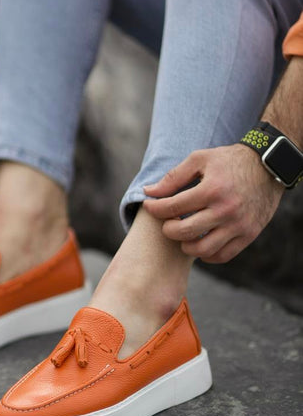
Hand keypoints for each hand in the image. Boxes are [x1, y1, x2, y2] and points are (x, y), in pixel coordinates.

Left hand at [142, 144, 284, 262]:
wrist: (268, 167)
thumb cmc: (229, 161)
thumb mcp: (200, 159)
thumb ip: (173, 177)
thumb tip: (149, 192)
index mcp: (212, 189)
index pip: (173, 207)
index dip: (155, 209)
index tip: (150, 206)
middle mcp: (226, 210)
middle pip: (184, 232)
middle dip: (168, 229)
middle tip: (167, 223)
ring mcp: (239, 225)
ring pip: (202, 249)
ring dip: (185, 245)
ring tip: (183, 234)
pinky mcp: (248, 234)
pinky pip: (222, 256)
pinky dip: (206, 254)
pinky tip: (200, 243)